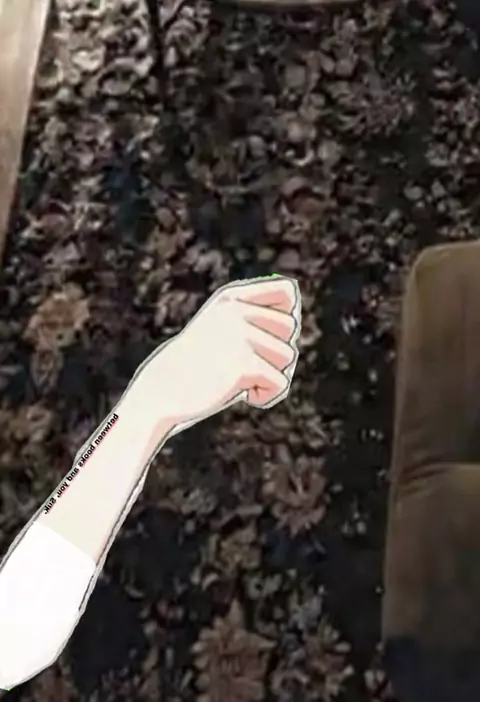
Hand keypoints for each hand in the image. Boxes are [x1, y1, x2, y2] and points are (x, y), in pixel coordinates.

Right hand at [137, 276, 300, 429]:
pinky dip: (266, 396)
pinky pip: (280, 383)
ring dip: (270, 375)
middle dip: (276, 352)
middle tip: (249, 367)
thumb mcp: (220, 332)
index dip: (287, 315)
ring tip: (241, 381)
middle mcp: (237, 310)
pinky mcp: (245, 363)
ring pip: (288, 357)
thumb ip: (253, 320)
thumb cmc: (194, 367)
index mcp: (230, 297)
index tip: (267, 337)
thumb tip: (294, 320)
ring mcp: (241, 335)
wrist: (160, 392)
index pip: (287, 289)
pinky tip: (245, 397)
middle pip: (291, 328)